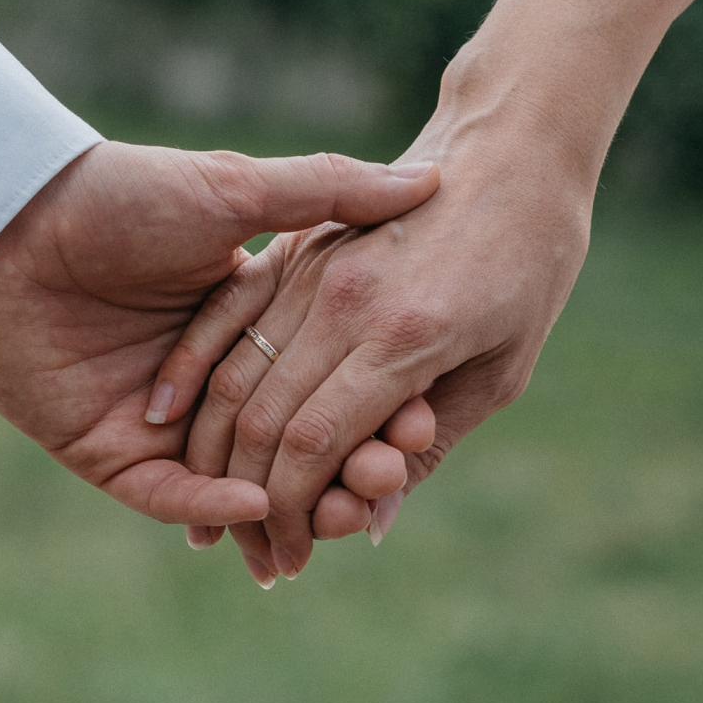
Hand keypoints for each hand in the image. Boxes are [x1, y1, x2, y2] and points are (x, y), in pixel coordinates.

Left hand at [0, 140, 439, 530]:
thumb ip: (328, 194)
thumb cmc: (123, 196)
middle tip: (388, 485)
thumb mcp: (238, 191)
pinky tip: (256, 500)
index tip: (425, 422)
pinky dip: (209, 502)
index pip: (325, 382)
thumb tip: (427, 183)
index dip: (376, 406)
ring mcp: (160, 425)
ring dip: (288, 500)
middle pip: (291, 446)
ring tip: (340, 510)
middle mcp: (210, 384)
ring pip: (236, 485)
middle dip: (343, 471)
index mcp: (246, 329)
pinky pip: (166, 493)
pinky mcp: (106, 455)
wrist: (10, 219)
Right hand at [153, 102, 591, 580]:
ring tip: (213, 511)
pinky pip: (223, 319)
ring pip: (232, 373)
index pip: (314, 441)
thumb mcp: (502, 370)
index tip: (292, 549)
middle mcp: (345, 300)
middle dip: (251, 499)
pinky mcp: (293, 247)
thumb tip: (374, 526)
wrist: (514, 150)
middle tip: (259, 553)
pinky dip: (194, 376)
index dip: (290, 507)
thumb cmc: (529, 266)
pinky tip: (172, 423)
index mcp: (405, 335)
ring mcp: (311, 267)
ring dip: (214, 452)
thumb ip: (429, 447)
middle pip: (261, 416)